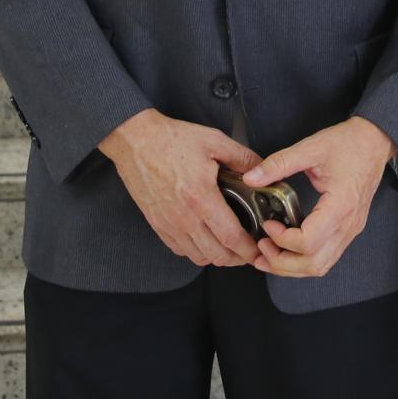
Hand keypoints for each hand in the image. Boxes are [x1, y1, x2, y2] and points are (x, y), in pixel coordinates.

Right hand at [99, 108, 262, 267]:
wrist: (135, 140)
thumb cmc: (171, 140)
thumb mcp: (214, 141)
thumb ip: (242, 157)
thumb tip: (262, 170)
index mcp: (201, 198)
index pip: (231, 237)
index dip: (248, 249)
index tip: (258, 250)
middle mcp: (184, 217)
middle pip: (216, 255)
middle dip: (237, 258)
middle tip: (248, 250)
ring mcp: (168, 224)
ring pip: (197, 256)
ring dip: (216, 257)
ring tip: (229, 247)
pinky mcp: (157, 224)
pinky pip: (179, 249)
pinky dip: (195, 251)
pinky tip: (204, 239)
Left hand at [244, 116, 397, 277]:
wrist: (375, 141)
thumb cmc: (349, 144)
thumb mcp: (311, 148)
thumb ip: (280, 163)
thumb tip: (252, 178)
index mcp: (340, 205)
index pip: (309, 242)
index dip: (282, 239)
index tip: (268, 224)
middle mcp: (348, 224)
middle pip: (313, 264)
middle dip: (282, 263)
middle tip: (261, 248)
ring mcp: (350, 230)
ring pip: (320, 266)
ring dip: (292, 267)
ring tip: (270, 254)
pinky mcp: (349, 229)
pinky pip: (327, 256)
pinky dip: (305, 261)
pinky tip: (288, 250)